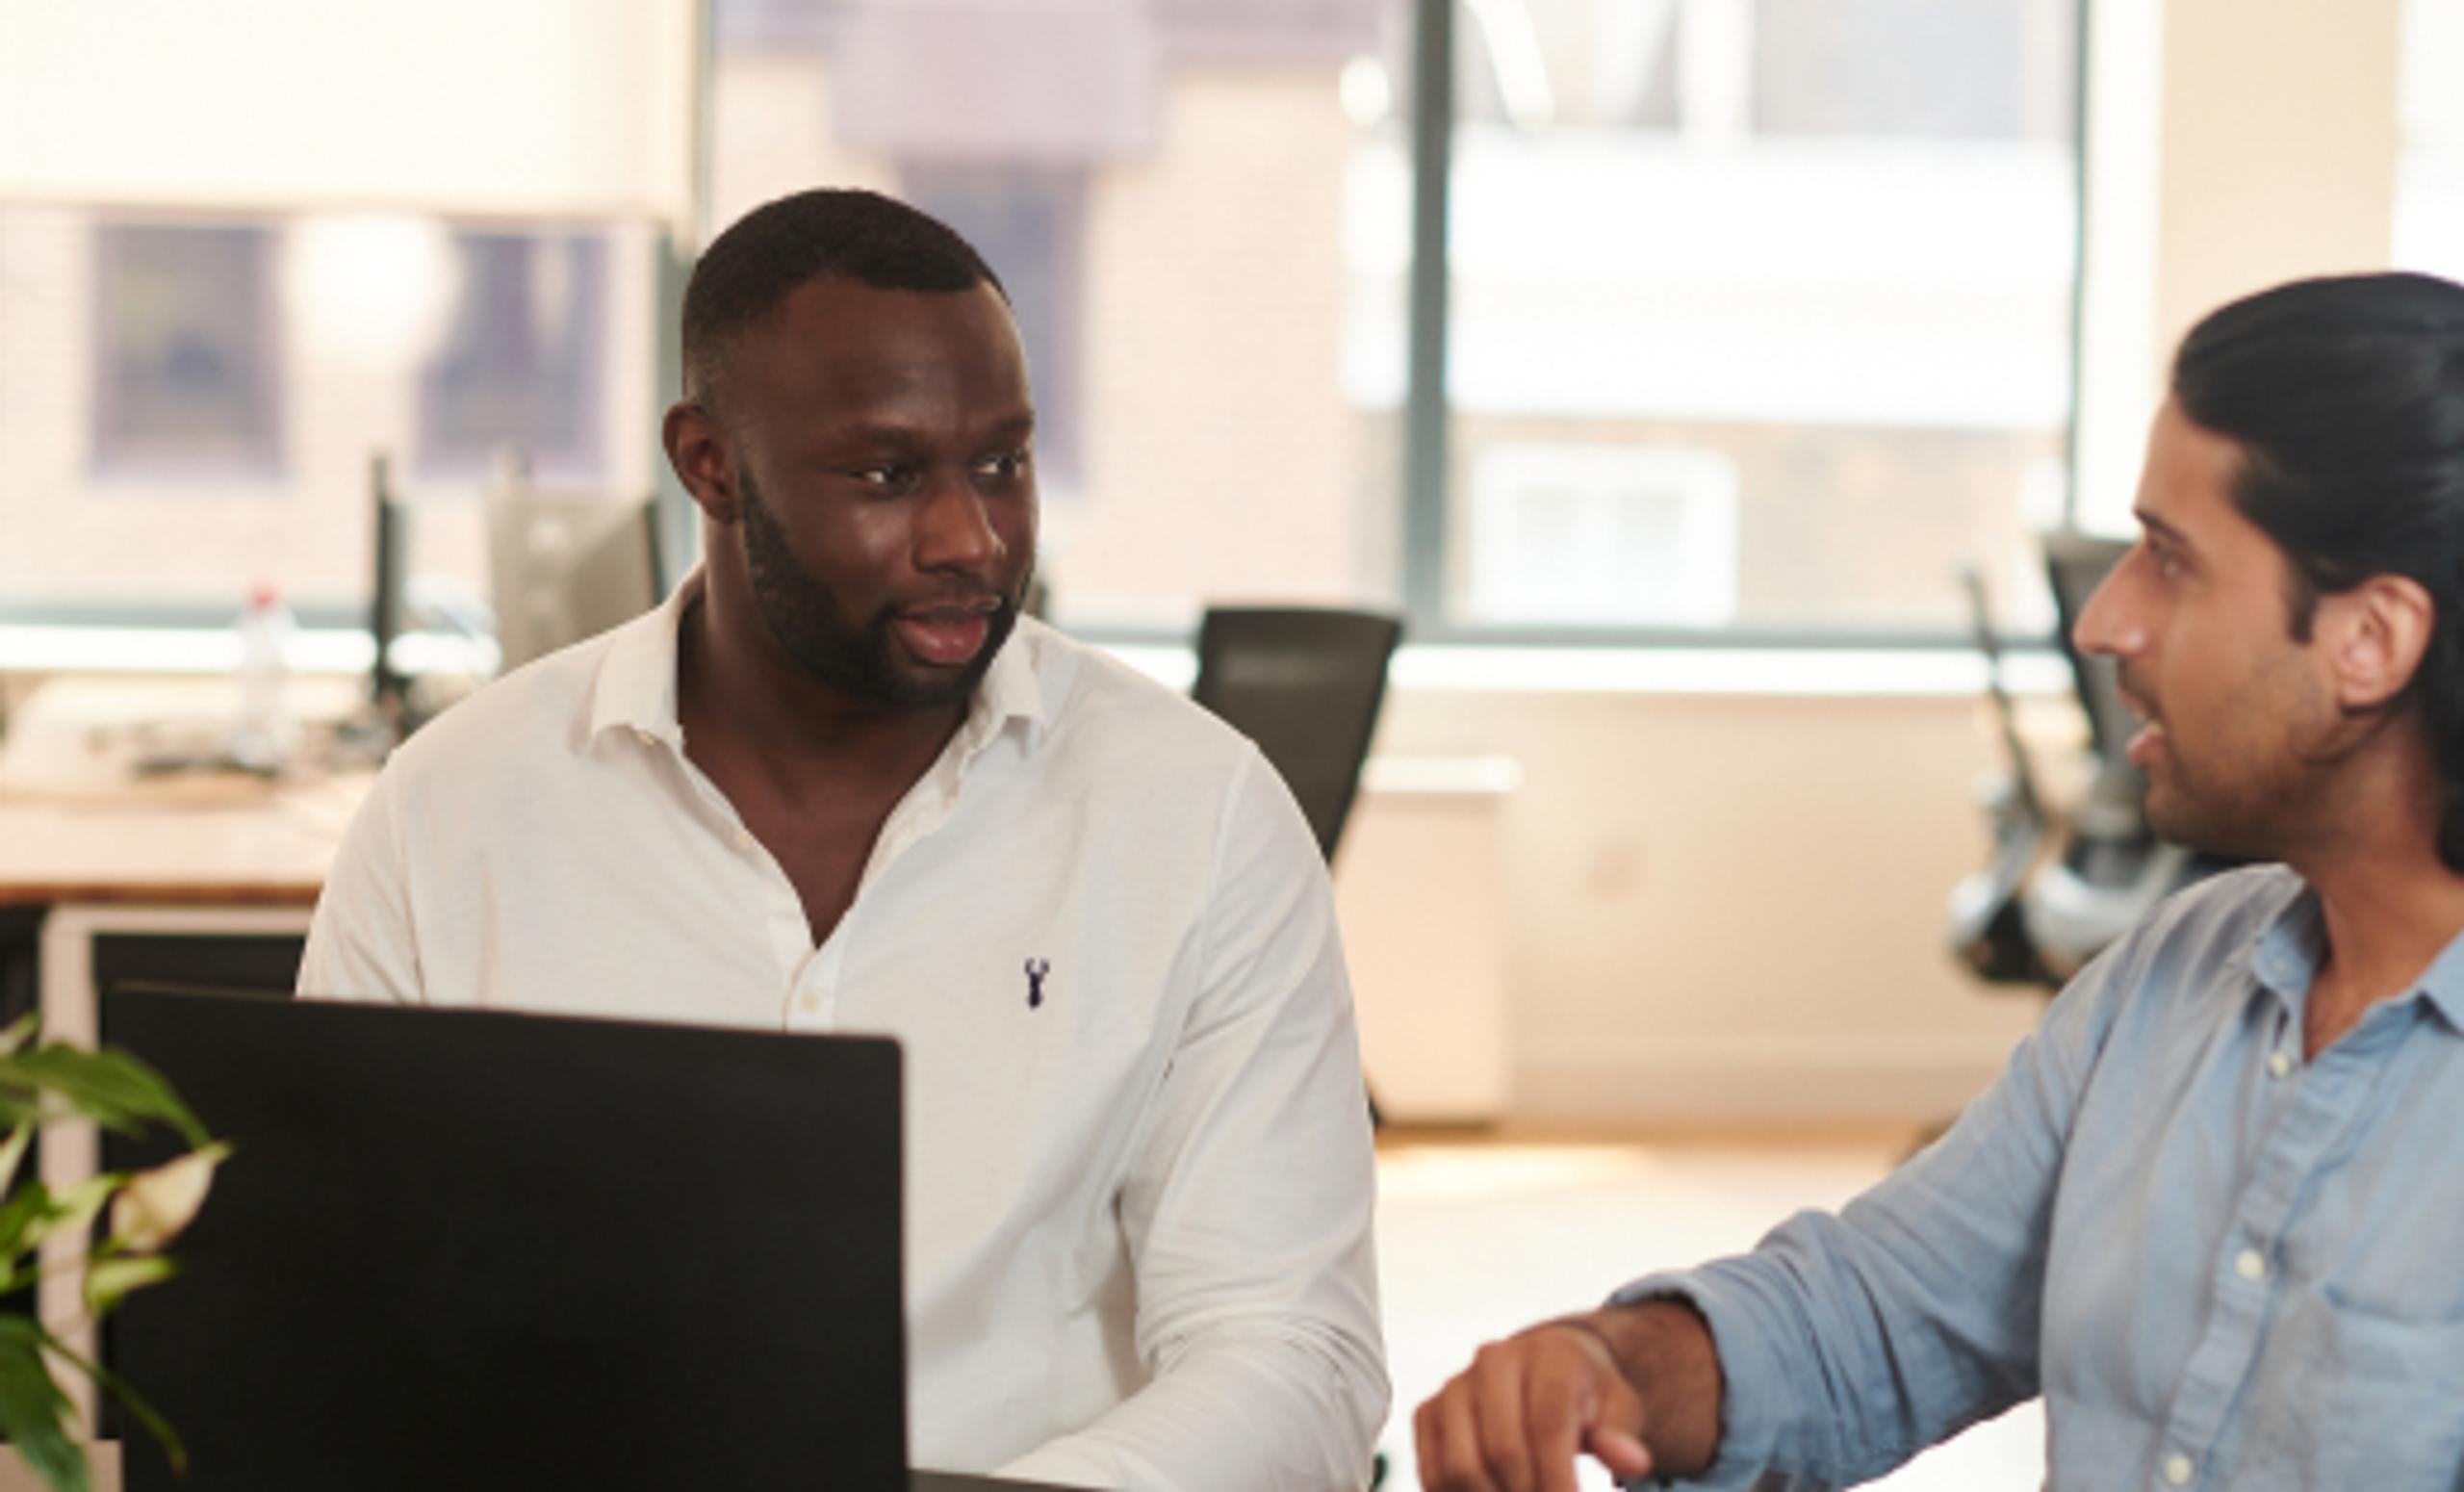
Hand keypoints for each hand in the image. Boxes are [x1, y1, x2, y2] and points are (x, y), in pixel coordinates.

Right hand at [1413, 1318, 1654, 1491]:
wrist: (1542, 1369)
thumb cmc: (1586, 1397)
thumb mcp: (1619, 1409)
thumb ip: (1622, 1436)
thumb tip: (1632, 1462)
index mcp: (1549, 1354)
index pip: (1549, 1424)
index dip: (1559, 1481)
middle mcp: (1494, 1361)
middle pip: (1503, 1451)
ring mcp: (1455, 1385)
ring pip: (1462, 1467)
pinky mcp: (1428, 1411)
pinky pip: (1432, 1472)